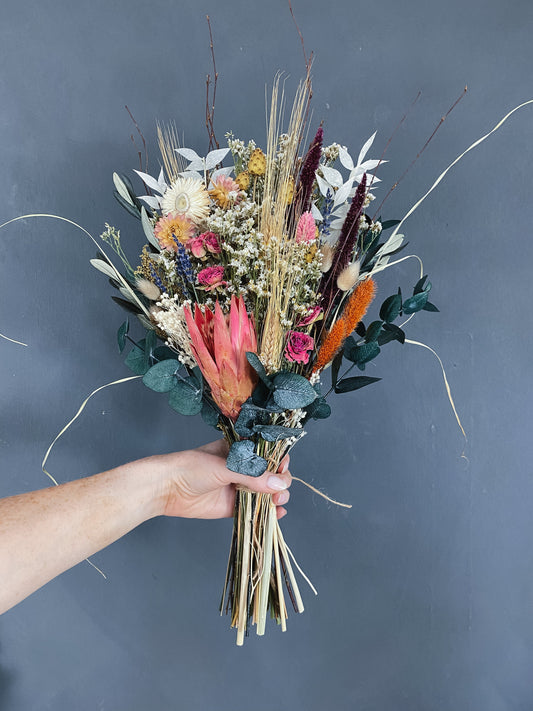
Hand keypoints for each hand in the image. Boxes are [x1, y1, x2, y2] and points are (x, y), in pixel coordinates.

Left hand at [148, 440, 291, 519]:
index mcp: (240, 450)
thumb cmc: (191, 467)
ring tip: (278, 502)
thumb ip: (252, 476)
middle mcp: (242, 468)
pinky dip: (268, 512)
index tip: (283, 468)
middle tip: (280, 491)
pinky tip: (277, 514)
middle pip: (271, 474)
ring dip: (277, 497)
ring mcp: (238, 487)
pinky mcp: (232, 506)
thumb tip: (279, 484)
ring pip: (265, 492)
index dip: (279, 460)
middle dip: (280, 482)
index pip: (268, 453)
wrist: (166, 488)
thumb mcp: (225, 467)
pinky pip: (255, 509)